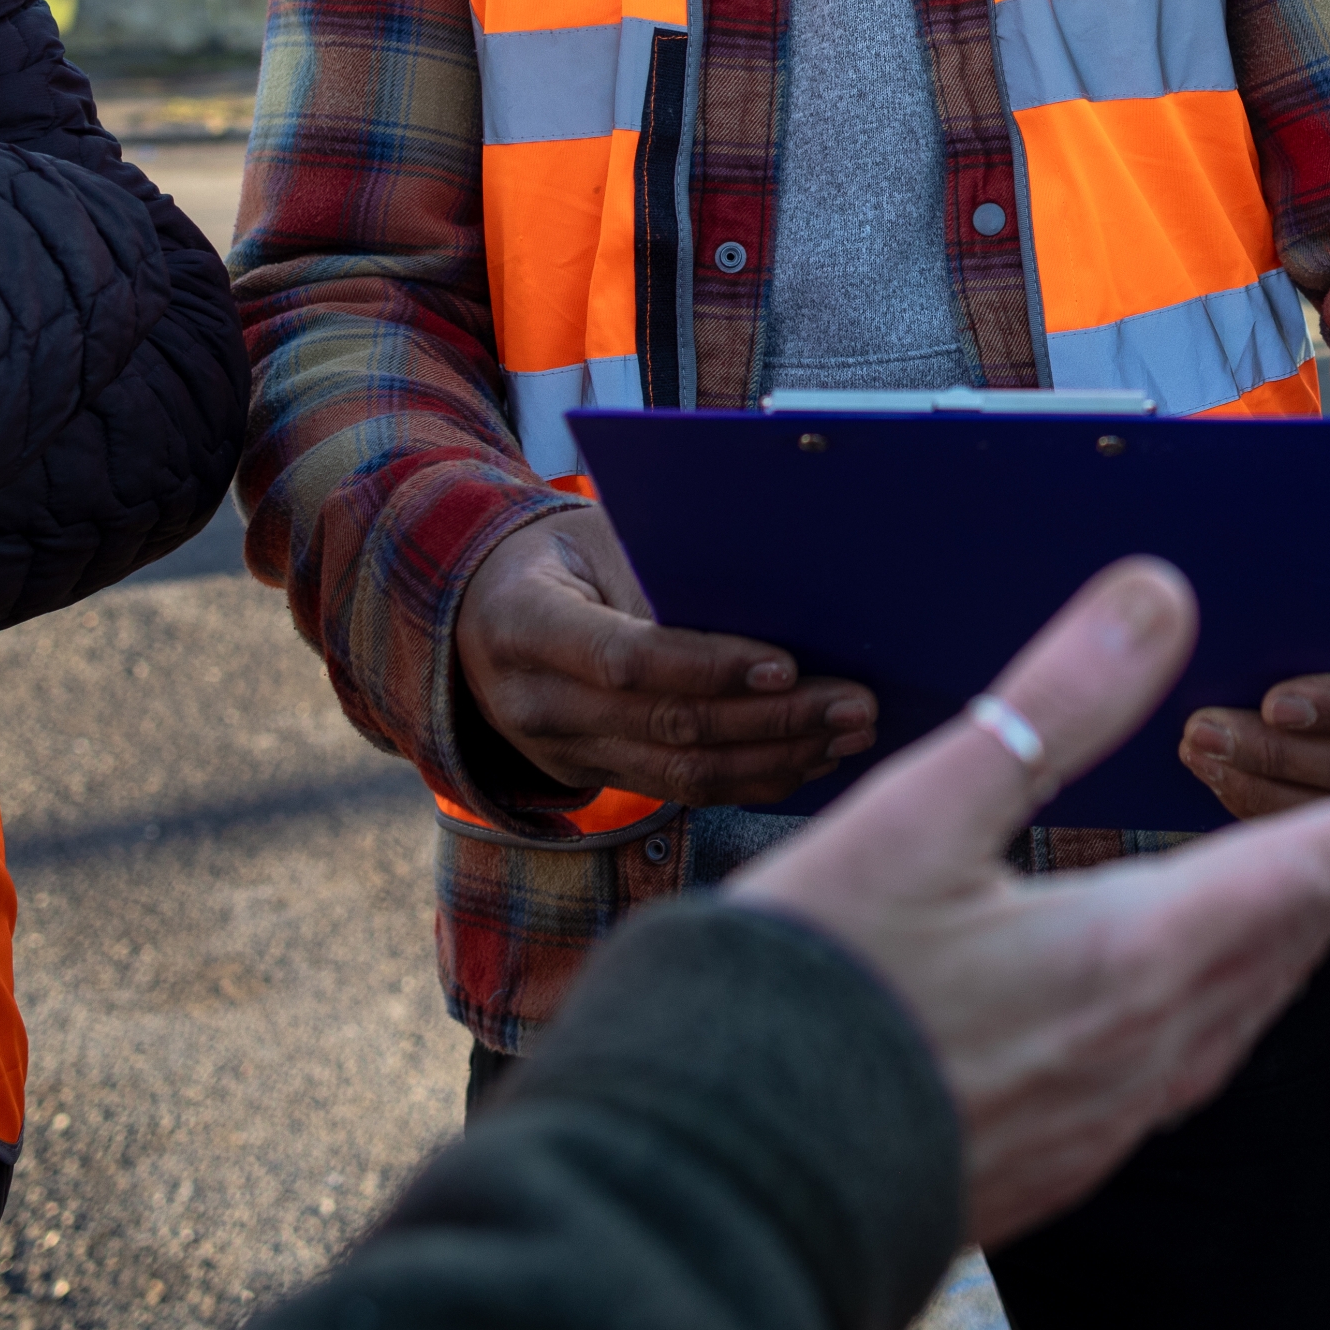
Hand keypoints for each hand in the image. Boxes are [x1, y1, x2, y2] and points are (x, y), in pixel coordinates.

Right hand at [454, 505, 874, 808]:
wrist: (476, 612)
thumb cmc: (557, 555)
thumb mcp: (594, 536)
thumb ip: (663, 570)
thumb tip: (777, 598)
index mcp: (525, 624)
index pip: (625, 658)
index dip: (708, 667)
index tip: (787, 665)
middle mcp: (535, 702)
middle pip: (669, 725)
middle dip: (773, 720)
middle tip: (854, 704)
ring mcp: (560, 753)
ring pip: (682, 774)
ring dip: (777, 757)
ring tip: (849, 733)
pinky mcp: (591, 778)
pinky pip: (680, 793)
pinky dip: (751, 778)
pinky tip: (808, 758)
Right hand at [739, 558, 1329, 1245]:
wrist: (727, 1166)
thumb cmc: (814, 981)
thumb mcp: (927, 810)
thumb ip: (1053, 700)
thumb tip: (1160, 593)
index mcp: (1128, 955)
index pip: (1290, 879)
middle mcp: (1138, 1051)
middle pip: (1278, 952)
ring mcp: (1095, 1122)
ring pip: (1228, 1025)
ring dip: (1283, 958)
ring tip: (1310, 921)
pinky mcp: (1046, 1166)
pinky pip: (1169, 1081)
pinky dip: (1209, 1024)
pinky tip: (1176, 1026)